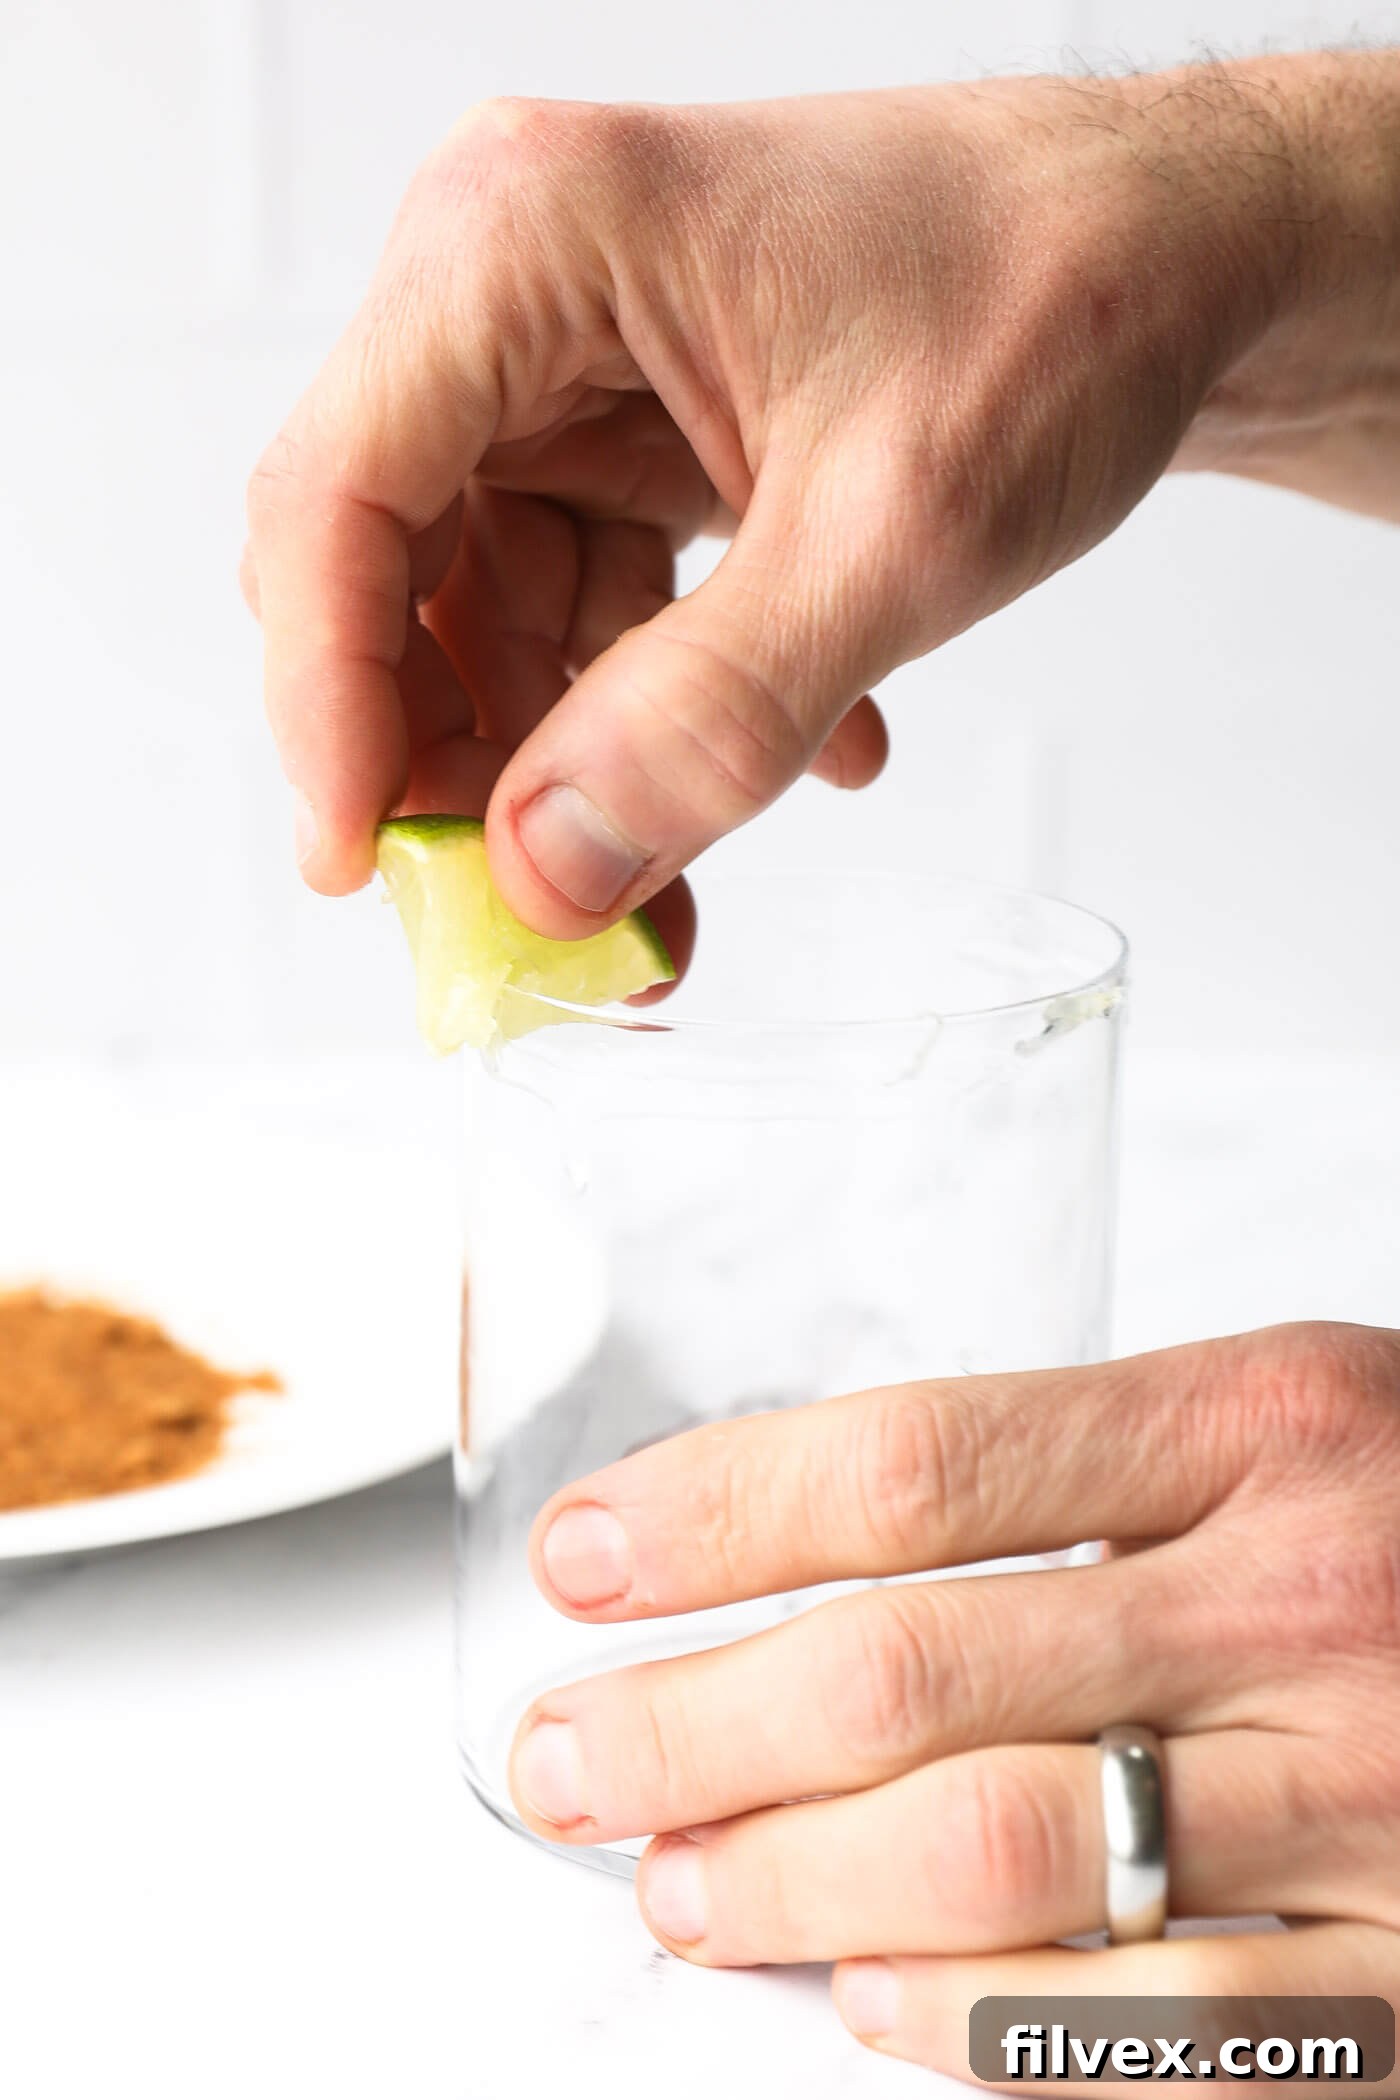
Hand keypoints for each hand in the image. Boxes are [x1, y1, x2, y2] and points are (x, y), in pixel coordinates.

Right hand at [244, 57, 1399, 934]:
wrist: (1190, 253)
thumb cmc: (1070, 296)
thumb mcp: (894, 533)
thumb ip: (712, 718)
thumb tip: (547, 873)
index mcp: (533, 241)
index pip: (341, 498)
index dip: (328, 702)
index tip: (362, 866)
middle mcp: (520, 288)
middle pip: (394, 567)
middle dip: (463, 754)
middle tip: (532, 906)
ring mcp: (574, 362)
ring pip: (493, 608)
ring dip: (577, 759)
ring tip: (681, 884)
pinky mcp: (635, 426)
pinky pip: (591, 602)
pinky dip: (661, 707)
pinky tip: (803, 752)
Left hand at [507, 1322, 1399, 2081]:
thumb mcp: (1284, 1426)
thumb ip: (1075, 1489)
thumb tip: (797, 1583)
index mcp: (1267, 1420)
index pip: (915, 1461)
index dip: (713, 1514)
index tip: (585, 1561)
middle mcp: (1312, 1598)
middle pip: (911, 1666)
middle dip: (688, 1721)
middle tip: (565, 1758)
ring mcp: (1375, 1800)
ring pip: (994, 1858)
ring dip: (782, 1884)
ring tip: (672, 1881)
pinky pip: (1144, 2041)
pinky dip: (966, 2030)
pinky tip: (863, 2003)